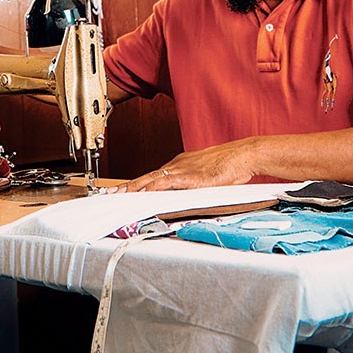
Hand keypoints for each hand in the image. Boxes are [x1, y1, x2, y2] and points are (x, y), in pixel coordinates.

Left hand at [112, 139, 261, 192]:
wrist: (243, 154)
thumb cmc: (229, 165)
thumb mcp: (205, 177)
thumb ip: (192, 186)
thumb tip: (183, 198)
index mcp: (179, 165)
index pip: (152, 176)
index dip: (136, 184)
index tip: (122, 190)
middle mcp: (177, 166)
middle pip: (146, 177)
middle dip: (127, 186)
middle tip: (110, 193)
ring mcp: (182, 170)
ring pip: (152, 179)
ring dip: (134, 188)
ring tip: (119, 195)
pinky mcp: (191, 176)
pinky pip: (167, 182)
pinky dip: (153, 188)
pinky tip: (143, 193)